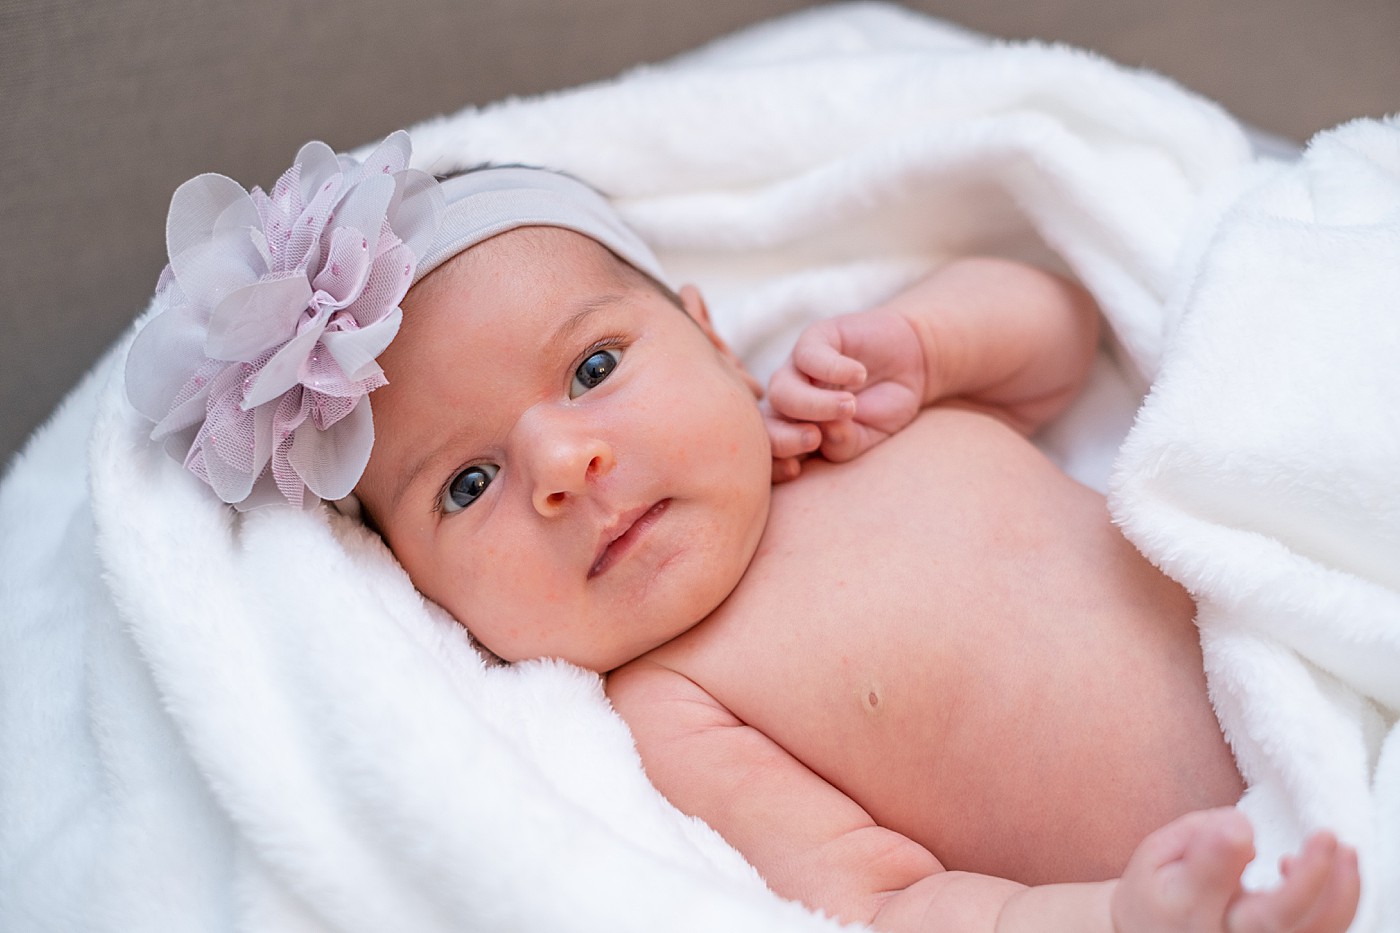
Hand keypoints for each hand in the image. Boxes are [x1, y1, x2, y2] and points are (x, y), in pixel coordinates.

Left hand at [766, 307, 926, 478]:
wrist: (913, 362)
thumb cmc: (884, 406)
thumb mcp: (870, 435)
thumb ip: (845, 444)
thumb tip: (825, 435)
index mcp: (796, 430)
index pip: (770, 452)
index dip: (772, 464)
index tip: (794, 471)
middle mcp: (789, 401)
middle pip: (766, 422)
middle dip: (783, 438)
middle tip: (813, 439)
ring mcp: (798, 370)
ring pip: (782, 391)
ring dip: (813, 404)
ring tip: (849, 407)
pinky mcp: (815, 339)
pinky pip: (808, 356)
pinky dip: (833, 369)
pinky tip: (859, 375)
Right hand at [1111, 808, 1358, 932]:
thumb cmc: (1159, 894)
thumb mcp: (1154, 855)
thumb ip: (1194, 835)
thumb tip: (1241, 827)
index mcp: (1183, 904)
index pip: (1209, 876)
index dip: (1224, 846)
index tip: (1239, 823)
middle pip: (1275, 917)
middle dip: (1310, 878)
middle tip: (1326, 835)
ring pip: (1311, 931)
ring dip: (1341, 893)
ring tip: (1346, 850)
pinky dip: (1336, 908)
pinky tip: (1325, 874)